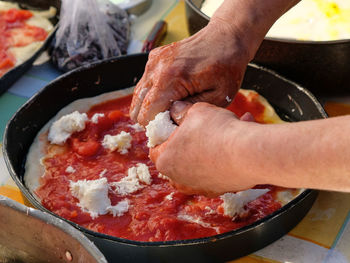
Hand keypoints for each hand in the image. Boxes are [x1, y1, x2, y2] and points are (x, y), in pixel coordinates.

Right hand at [130, 20, 251, 125]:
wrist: (226, 38)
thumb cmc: (227, 68)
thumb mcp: (218, 97)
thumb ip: (190, 112)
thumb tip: (169, 121)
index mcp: (171, 79)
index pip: (146, 115)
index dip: (157, 128)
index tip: (172, 128)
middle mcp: (156, 69)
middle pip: (137, 108)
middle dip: (151, 120)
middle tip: (171, 120)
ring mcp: (153, 61)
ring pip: (137, 97)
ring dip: (150, 107)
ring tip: (171, 108)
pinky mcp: (153, 57)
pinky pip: (144, 84)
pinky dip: (152, 93)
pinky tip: (170, 94)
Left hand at [149, 101, 259, 195]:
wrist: (249, 154)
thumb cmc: (217, 131)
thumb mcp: (195, 111)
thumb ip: (181, 111)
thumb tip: (176, 110)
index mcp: (164, 160)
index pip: (156, 146)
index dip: (166, 132)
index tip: (178, 123)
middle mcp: (179, 179)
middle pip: (178, 156)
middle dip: (190, 140)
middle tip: (202, 126)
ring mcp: (199, 187)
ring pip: (199, 163)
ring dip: (210, 146)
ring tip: (228, 127)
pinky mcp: (219, 190)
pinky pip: (217, 170)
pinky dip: (224, 157)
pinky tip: (238, 140)